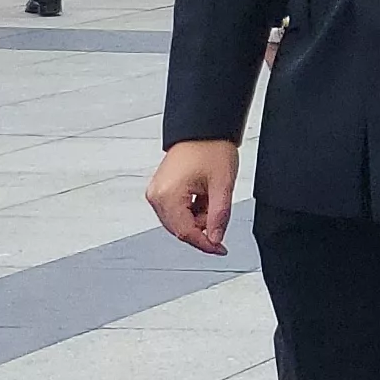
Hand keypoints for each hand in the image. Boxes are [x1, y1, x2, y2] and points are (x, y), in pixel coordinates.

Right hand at [145, 140, 237, 255]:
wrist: (203, 129)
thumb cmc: (211, 149)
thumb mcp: (222, 185)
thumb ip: (219, 216)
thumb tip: (215, 239)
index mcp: (167, 195)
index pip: (185, 232)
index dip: (204, 243)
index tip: (220, 249)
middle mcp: (156, 196)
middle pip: (180, 228)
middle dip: (203, 226)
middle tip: (220, 212)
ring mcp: (156, 192)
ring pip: (179, 220)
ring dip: (199, 217)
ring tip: (213, 195)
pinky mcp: (161, 189)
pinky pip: (177, 210)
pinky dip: (194, 209)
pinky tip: (205, 195)